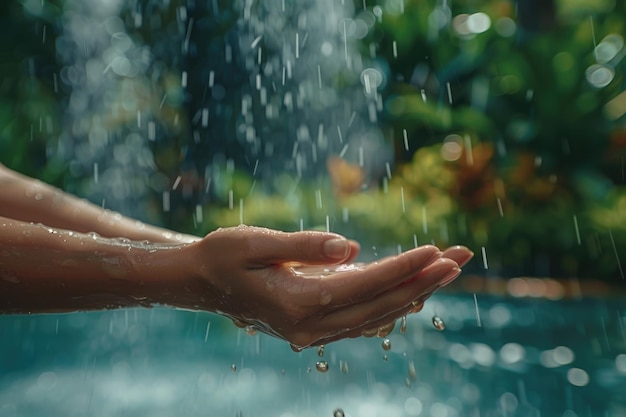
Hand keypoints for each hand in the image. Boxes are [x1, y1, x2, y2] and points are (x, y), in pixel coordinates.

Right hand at [182, 226, 467, 348]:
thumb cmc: (223, 255)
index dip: (403, 268)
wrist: (201, 282)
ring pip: (375, 314)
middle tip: (462, 259)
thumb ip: (302, 247)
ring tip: (447, 270)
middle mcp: (309, 325)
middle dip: (422, 280)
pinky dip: (390, 304)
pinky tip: (413, 291)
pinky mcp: (313, 327)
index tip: (437, 250)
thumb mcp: (255, 243)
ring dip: (413, 292)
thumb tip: (349, 247)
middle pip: (379, 304)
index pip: (364, 284)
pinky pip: (361, 319)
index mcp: (297, 303)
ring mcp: (312, 331)